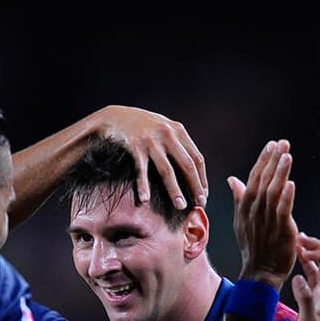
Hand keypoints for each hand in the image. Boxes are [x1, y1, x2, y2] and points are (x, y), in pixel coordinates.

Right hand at [92, 105, 207, 208]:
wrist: (115, 115)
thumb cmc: (142, 125)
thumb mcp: (164, 127)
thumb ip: (178, 142)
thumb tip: (193, 165)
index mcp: (178, 130)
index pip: (197, 158)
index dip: (202, 178)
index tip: (203, 194)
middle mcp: (167, 134)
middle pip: (187, 165)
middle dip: (195, 186)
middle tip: (200, 204)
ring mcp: (151, 140)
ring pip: (167, 170)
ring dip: (175, 190)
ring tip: (180, 205)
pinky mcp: (135, 146)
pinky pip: (142, 170)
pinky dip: (143, 185)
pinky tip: (145, 199)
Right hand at [230, 140, 297, 289]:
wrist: (259, 271)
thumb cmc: (253, 246)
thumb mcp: (241, 220)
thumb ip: (239, 198)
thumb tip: (233, 179)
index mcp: (245, 207)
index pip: (254, 178)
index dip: (263, 160)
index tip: (271, 145)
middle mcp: (254, 211)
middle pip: (263, 181)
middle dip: (272, 160)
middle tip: (282, 143)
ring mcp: (266, 221)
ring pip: (272, 192)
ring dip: (279, 173)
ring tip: (287, 155)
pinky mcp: (280, 230)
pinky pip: (282, 210)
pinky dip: (286, 197)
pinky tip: (291, 183)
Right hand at [289, 233, 319, 320]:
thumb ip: (304, 300)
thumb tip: (298, 278)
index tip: (302, 247)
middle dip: (317, 247)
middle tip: (299, 238)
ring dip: (311, 254)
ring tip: (297, 243)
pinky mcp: (318, 302)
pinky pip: (314, 277)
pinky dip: (307, 266)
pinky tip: (298, 260)